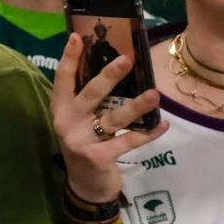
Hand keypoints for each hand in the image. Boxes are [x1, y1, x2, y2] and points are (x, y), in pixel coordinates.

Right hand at [50, 37, 166, 203]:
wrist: (85, 186)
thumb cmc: (86, 145)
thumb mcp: (79, 122)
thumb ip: (89, 101)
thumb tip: (113, 69)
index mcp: (61, 109)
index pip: (63, 79)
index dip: (70, 58)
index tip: (78, 37)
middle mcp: (67, 122)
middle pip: (91, 93)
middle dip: (110, 75)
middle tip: (129, 58)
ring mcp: (81, 140)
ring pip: (113, 118)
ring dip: (136, 106)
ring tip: (155, 95)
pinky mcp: (98, 157)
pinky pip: (128, 141)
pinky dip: (148, 133)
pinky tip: (163, 125)